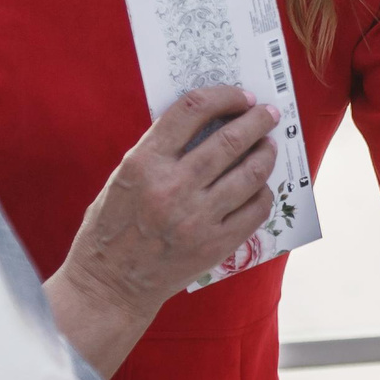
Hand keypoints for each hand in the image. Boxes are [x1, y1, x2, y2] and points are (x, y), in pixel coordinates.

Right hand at [62, 86, 279, 318]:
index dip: (223, 96)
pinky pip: (255, 209)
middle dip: (256, 120)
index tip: (240, 96)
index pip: (192, 110)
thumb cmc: (113, 226)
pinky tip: (260, 186)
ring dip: (266, 153)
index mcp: (144, 162)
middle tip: (268, 113)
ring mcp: (197, 218)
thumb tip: (209, 122)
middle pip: (230, 139)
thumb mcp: (124, 176)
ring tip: (269, 146)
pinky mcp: (215, 245)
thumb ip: (161, 149)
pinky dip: (263, 192)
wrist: (111, 284)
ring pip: (250, 173)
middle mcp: (173, 187)